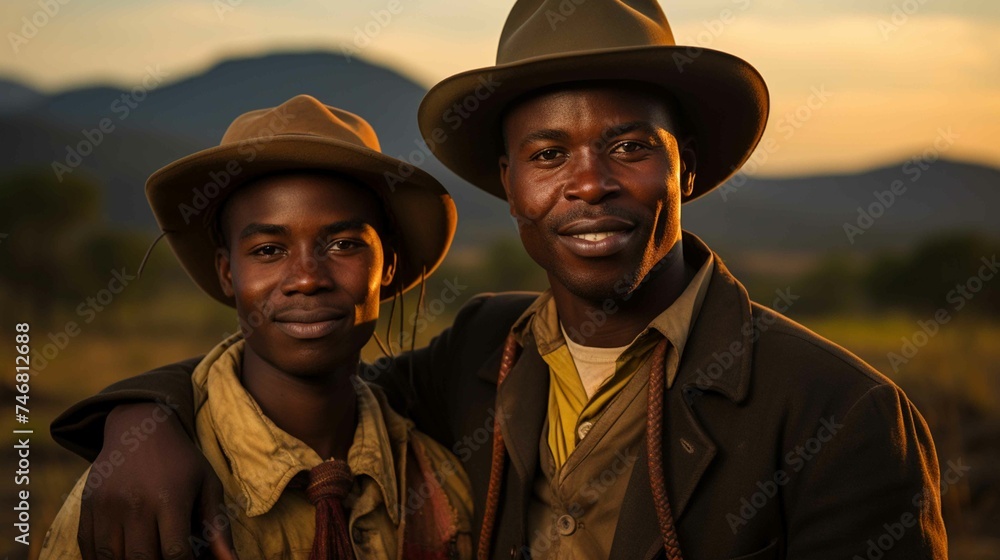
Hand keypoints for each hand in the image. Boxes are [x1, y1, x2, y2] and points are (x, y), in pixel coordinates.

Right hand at [77, 403, 237, 559]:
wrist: (139, 428)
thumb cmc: (181, 461)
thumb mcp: (208, 485)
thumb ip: (218, 528)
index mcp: (170, 498)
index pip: (174, 553)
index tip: (189, 559)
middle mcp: (135, 503)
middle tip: (167, 556)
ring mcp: (106, 506)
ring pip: (111, 558)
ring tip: (147, 554)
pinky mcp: (87, 506)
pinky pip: (88, 548)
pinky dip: (102, 559)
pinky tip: (123, 553)